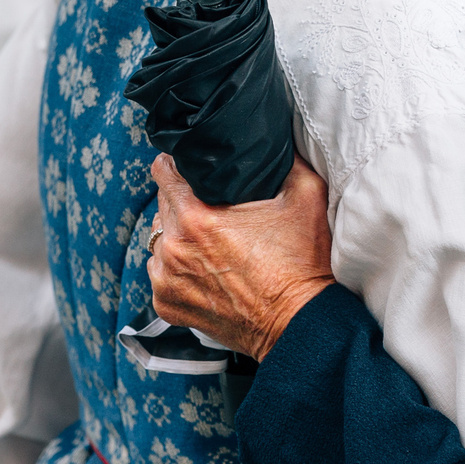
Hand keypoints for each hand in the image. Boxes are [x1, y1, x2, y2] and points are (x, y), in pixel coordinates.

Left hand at [146, 154, 336, 361]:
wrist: (299, 324)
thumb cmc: (302, 264)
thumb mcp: (306, 196)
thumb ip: (286, 159)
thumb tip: (275, 139)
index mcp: (195, 218)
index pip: (162, 172)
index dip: (176, 163)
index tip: (188, 166)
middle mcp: (172, 249)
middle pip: (162, 205)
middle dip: (183, 201)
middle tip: (213, 208)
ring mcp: (165, 280)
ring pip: (159, 241)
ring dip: (177, 237)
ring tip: (210, 243)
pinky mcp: (167, 305)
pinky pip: (161, 274)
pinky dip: (177, 269)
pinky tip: (206, 270)